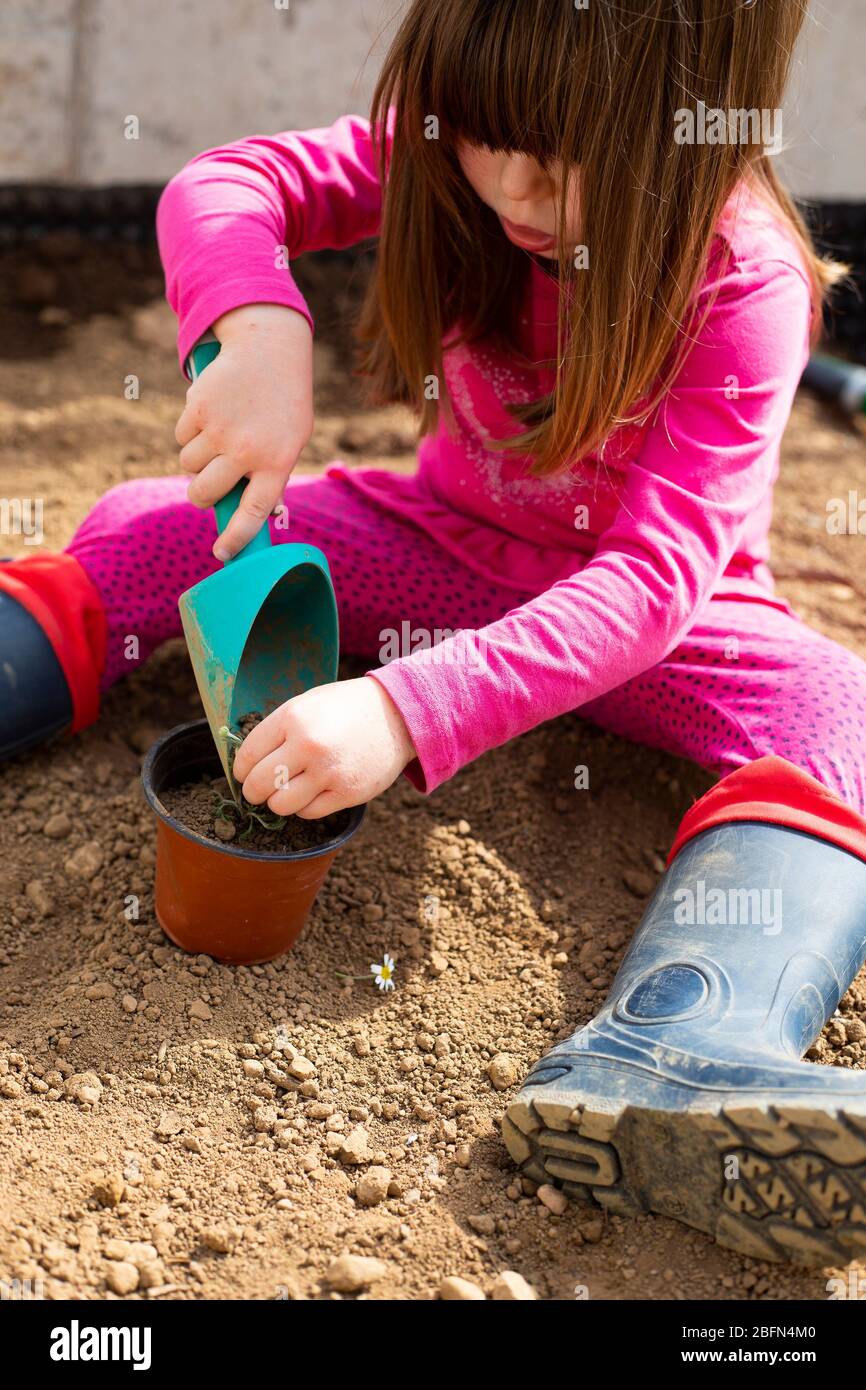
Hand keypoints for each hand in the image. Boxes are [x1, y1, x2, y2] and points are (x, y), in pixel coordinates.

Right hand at [174, 304, 312, 559]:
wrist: (269, 348)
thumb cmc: (282, 403)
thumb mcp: (290, 439)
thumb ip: (268, 473)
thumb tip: (243, 511)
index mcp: (277, 462)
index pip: (253, 512)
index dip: (236, 538)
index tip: (221, 554)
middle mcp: (247, 450)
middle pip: (203, 493)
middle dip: (199, 495)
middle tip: (205, 488)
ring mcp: (220, 429)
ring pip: (188, 465)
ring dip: (196, 457)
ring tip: (219, 434)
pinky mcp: (198, 408)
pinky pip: (181, 436)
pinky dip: (190, 430)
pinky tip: (212, 410)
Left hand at [232, 677, 416, 818]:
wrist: (397, 715)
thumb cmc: (346, 708)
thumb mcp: (307, 704)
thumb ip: (277, 729)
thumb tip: (246, 762)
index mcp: (292, 718)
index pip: (247, 756)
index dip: (240, 770)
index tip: (244, 773)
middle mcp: (308, 746)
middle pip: (258, 785)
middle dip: (253, 791)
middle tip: (259, 789)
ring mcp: (328, 772)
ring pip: (280, 805)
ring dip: (279, 801)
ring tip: (288, 791)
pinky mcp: (347, 793)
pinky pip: (308, 813)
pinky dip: (305, 806)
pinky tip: (313, 791)